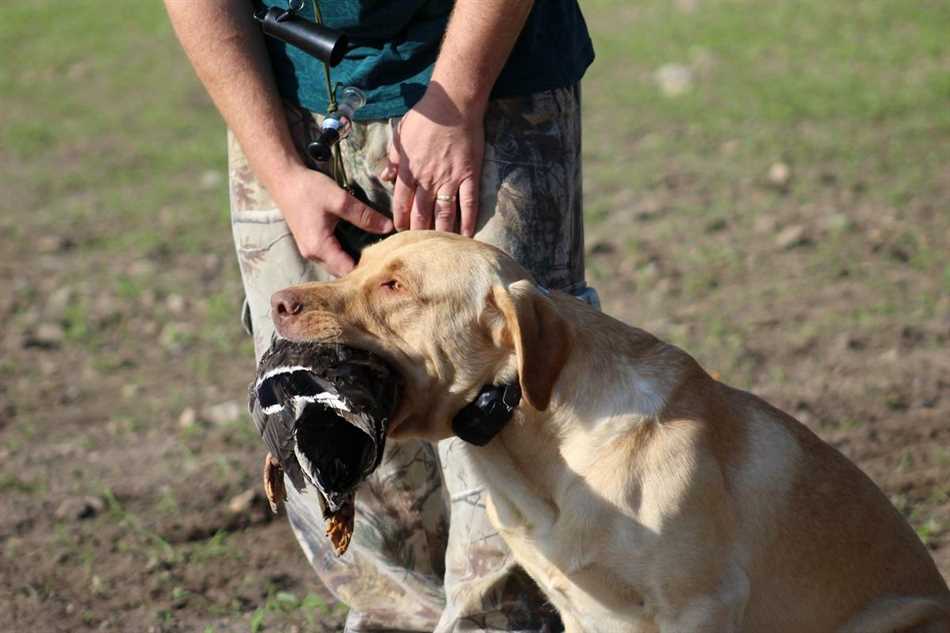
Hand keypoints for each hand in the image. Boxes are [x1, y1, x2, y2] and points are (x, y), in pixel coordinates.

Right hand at [271, 165, 392, 276]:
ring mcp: (310, 251)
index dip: (367, 270)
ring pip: (336, 265)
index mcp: (320, 248)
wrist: (284, 179)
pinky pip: (331, 257)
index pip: (348, 271)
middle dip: (362, 269)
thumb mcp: (340, 200)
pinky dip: (345, 254)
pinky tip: (360, 246)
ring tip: (376, 254)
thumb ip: (364, 216)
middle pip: (342, 272)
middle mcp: (313, 255)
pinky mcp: (311, 244)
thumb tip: (389, 228)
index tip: (386, 263)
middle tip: (385, 260)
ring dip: (354, 262)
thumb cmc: (309, 189)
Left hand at [384, 83, 484, 235]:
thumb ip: (393, 159)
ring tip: (439, 247)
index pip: (401, 202)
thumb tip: (384, 177)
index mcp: (409, 170)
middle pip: (421, 213)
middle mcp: (428, 179)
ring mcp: (450, 179)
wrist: (454, 104)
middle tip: (418, 246)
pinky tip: (466, 235)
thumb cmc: (425, 117)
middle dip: (418, 231)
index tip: (400, 232)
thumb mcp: (400, 136)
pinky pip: (469, 203)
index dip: (400, 219)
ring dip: (441, 231)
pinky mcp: (469, 176)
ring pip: (444, 213)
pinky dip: (468, 221)